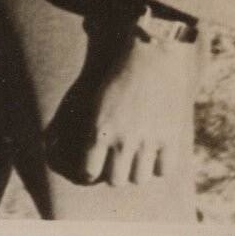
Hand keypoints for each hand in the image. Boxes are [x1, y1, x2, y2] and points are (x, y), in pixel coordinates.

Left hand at [44, 14, 197, 186]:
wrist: (150, 54)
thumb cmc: (115, 73)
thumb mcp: (91, 99)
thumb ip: (83, 125)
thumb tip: (63, 145)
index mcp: (98, 131)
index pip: (89, 172)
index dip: (89, 173)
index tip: (92, 169)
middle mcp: (122, 141)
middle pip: (116, 181)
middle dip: (114, 175)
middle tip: (116, 166)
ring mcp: (148, 142)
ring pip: (140, 179)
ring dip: (136, 172)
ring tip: (135, 162)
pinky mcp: (170, 138)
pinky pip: (164, 169)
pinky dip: (159, 165)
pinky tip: (155, 156)